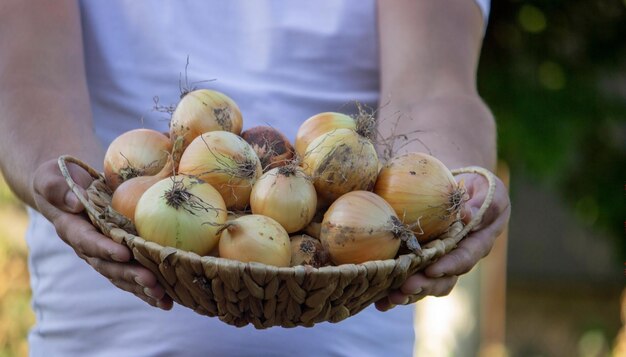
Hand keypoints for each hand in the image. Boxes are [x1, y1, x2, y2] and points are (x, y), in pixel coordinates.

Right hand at [32, 158, 172, 309]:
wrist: (67, 188)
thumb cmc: (58, 178)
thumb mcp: (50, 179)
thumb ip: (58, 190)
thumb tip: (75, 202)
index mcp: (71, 228)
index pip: (87, 241)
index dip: (104, 249)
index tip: (123, 253)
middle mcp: (88, 246)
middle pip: (108, 266)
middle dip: (130, 274)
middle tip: (151, 281)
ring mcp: (103, 253)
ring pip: (121, 275)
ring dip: (141, 287)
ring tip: (162, 296)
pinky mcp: (117, 255)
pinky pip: (131, 274)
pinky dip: (146, 288)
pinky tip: (165, 299)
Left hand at [375, 171, 509, 310]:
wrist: (458, 186)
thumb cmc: (479, 187)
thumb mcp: (489, 191)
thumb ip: (482, 204)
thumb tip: (468, 214)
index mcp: (476, 244)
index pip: (464, 258)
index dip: (449, 266)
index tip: (432, 270)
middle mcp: (457, 258)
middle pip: (443, 279)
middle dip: (424, 285)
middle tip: (406, 288)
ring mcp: (437, 262)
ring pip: (424, 284)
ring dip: (408, 294)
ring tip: (390, 298)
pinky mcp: (419, 262)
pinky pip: (408, 279)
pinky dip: (393, 292)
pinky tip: (379, 302)